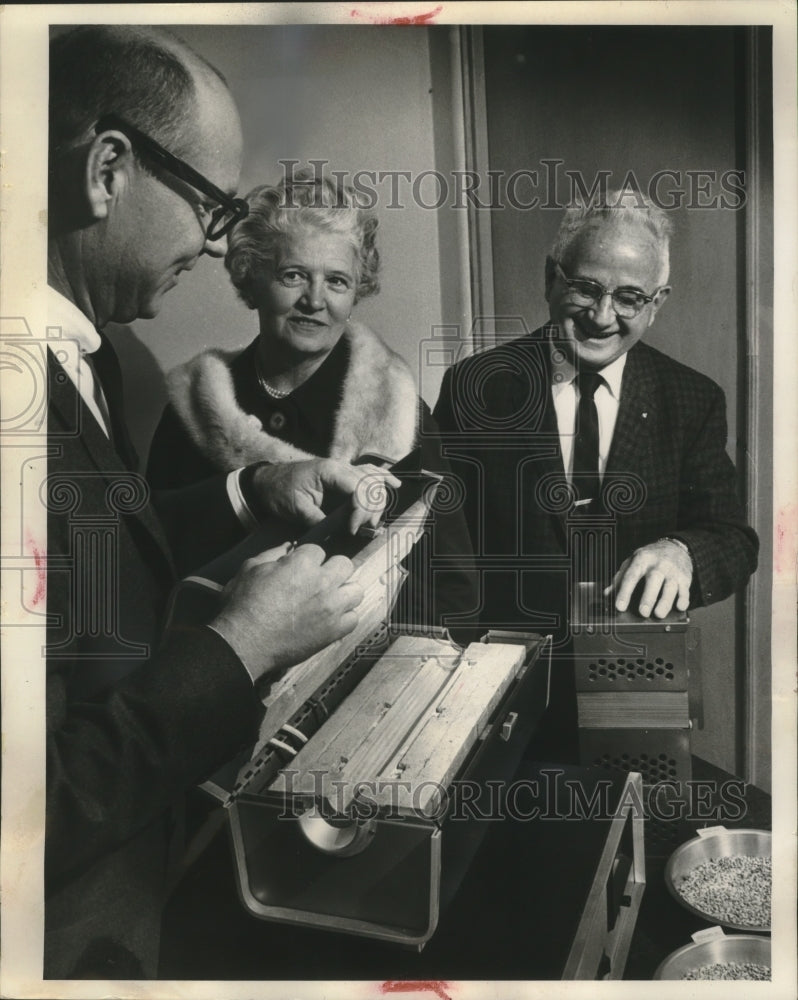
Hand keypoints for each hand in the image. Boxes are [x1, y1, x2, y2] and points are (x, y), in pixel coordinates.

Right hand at [210, 543, 362, 678]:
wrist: (243, 643)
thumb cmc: (243, 606)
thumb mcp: (250, 568)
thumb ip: (273, 554)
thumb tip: (288, 546)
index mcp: (303, 564)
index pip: (317, 550)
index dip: (306, 558)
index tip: (299, 567)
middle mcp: (323, 583)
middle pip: (345, 565)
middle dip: (332, 568)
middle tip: (319, 579)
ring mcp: (331, 608)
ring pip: (356, 591)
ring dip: (344, 591)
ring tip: (330, 598)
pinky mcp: (333, 631)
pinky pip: (353, 619)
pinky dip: (345, 618)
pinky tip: (331, 618)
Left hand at [251, 459, 400, 533]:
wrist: (267, 482)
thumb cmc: (280, 492)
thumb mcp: (297, 510)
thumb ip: (320, 521)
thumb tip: (339, 535)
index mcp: (330, 472)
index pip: (359, 489)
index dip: (361, 511)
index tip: (353, 530)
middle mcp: (341, 467)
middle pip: (371, 485)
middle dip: (371, 510)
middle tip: (361, 530)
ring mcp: (343, 469)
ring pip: (374, 479)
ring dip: (378, 500)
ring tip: (373, 521)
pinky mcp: (343, 475)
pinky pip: (368, 473)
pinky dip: (382, 478)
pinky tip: (394, 484)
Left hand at [604, 539, 692, 617]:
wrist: (674, 547)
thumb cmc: (649, 558)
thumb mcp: (632, 562)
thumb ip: (620, 578)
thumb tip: (607, 594)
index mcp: (642, 559)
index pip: (631, 576)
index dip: (624, 592)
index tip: (619, 607)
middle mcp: (658, 564)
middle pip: (654, 579)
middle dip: (648, 597)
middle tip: (643, 612)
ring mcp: (673, 571)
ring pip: (670, 586)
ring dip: (665, 602)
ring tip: (658, 614)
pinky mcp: (685, 578)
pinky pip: (685, 590)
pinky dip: (684, 599)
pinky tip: (680, 607)